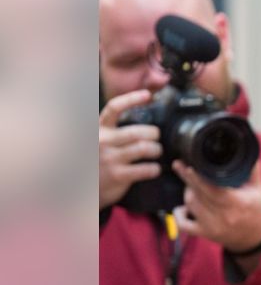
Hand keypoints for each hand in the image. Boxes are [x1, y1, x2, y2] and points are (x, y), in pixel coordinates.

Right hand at [99, 89, 160, 208]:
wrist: (79, 188)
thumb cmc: (96, 162)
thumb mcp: (99, 141)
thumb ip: (114, 130)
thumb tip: (139, 117)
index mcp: (99, 129)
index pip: (114, 108)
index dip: (132, 99)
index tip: (148, 95)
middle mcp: (103, 141)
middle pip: (138, 131)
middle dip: (154, 134)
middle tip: (156, 139)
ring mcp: (110, 158)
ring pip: (145, 148)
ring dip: (156, 150)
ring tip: (156, 152)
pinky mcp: (118, 175)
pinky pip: (146, 169)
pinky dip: (155, 168)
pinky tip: (154, 169)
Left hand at [172, 160, 260, 253]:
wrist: (252, 237)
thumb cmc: (254, 210)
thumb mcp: (257, 190)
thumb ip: (252, 170)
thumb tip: (246, 149)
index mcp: (238, 203)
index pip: (213, 189)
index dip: (198, 178)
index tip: (188, 167)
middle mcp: (224, 216)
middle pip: (198, 194)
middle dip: (188, 179)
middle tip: (181, 166)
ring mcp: (212, 226)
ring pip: (190, 205)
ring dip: (188, 192)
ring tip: (191, 185)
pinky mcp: (204, 234)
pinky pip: (183, 224)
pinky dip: (178, 214)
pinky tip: (181, 208)